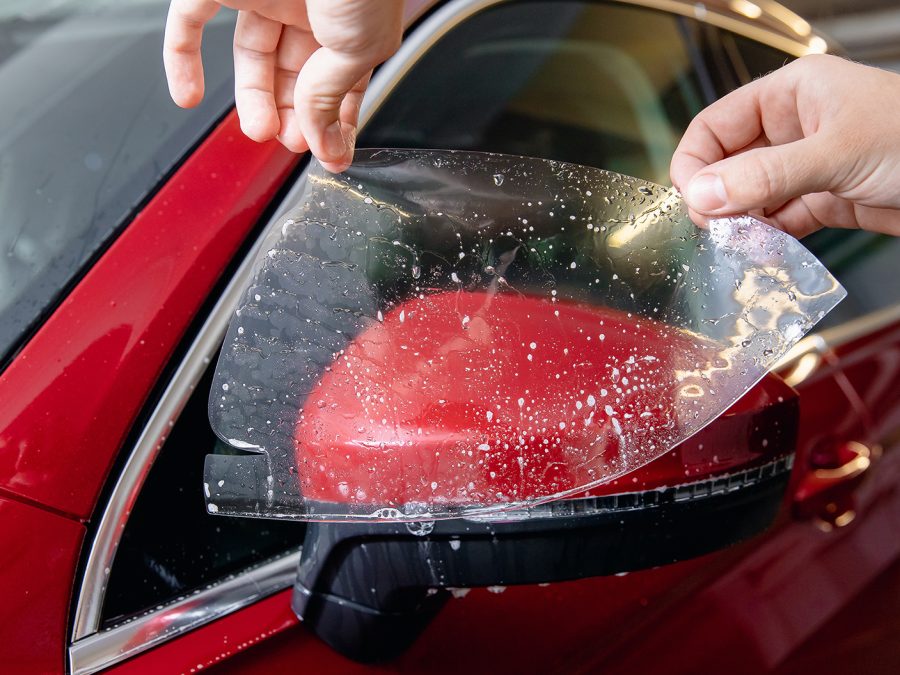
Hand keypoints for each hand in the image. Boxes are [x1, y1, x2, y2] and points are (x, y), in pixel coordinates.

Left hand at [163, 0, 403, 171]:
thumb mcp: (356, 51)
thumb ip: (332, 96)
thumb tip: (322, 137)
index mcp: (349, 25)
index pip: (340, 83)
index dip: (334, 122)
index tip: (330, 154)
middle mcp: (309, 9)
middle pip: (294, 75)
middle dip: (294, 115)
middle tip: (291, 143)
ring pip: (249, 57)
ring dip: (251, 100)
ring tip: (258, 131)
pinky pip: (191, 22)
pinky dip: (182, 61)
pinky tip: (187, 96)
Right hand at [670, 54, 899, 236]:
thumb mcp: (835, 153)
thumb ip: (764, 177)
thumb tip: (702, 196)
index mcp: (790, 95)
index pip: (715, 126)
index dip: (695, 163)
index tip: (692, 201)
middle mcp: (792, 128)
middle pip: (728, 165)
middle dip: (716, 198)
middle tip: (712, 229)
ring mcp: (806, 166)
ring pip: (750, 197)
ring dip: (739, 223)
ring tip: (735, 245)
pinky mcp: (822, 200)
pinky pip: (778, 221)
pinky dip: (766, 240)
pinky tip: (761, 252)